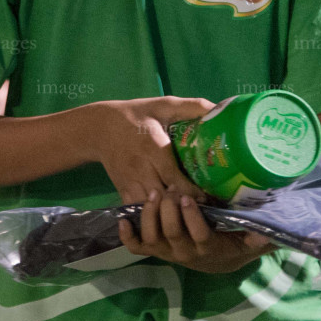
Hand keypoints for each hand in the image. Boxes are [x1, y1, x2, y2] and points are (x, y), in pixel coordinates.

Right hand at [85, 96, 213, 203]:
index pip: (174, 178)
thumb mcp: (163, 105)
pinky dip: (154, 215)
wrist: (99, 127)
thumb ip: (192, 106)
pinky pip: (139, 210)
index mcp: (154, 148)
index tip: (210, 195)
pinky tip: (167, 214)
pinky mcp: (123, 190)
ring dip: (169, 212)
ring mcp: (130, 182)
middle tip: (204, 207)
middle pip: (165, 198)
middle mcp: (142, 168)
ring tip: (188, 213)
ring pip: (152, 208)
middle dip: (184, 205)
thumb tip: (220, 108)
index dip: (193, 192)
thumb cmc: (137, 115)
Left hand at [119, 191, 276, 272]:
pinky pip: (136, 247)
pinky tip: (122, 219)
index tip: (189, 197)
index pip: (198, 235)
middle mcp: (184, 252)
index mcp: (207, 248)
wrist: (215, 261)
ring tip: (153, 194)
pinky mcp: (153, 249)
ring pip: (152, 237)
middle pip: (171, 232)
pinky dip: (127, 235)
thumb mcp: (246, 242)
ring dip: (150, 215)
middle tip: (170, 189)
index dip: (192, 217)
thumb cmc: (231, 243)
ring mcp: (166, 251)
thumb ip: (256, 238)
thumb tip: (265, 233)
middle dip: (169, 209)